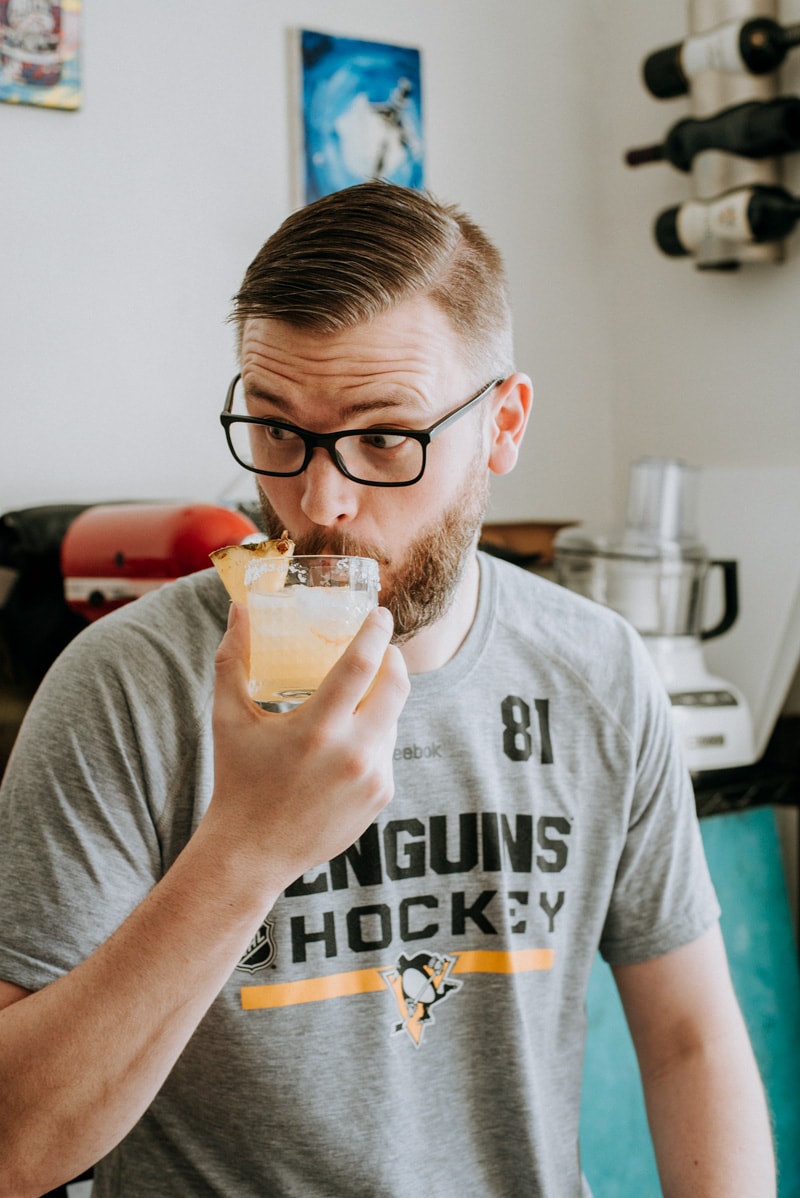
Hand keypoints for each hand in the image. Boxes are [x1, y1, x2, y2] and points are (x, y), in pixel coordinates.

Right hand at [209, 603, 408, 893]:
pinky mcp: (381, 797)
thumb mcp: (228, 718)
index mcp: (317, 729)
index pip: (361, 664)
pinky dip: (372, 736)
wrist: (253, 853)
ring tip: (353, 698)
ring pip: (392, 720)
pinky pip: (386, 751)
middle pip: (396, 687)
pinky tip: (345, 743)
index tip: (380, 613)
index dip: (375, 632)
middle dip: (393, 660)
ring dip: (380, 700)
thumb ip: (234, 659)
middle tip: (381, 648)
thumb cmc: (238, 779)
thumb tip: (239, 608)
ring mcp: (372, 778)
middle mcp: (353, 753)